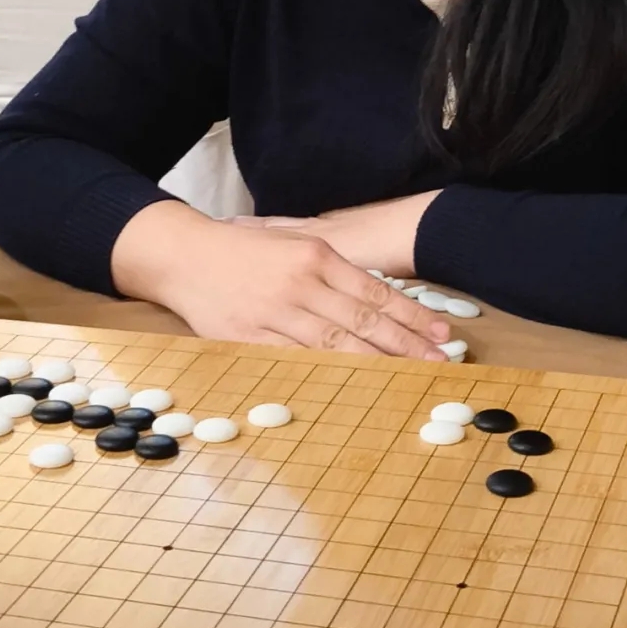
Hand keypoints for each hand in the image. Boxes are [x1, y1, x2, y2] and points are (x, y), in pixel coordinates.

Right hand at [111, 200, 449, 358]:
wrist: (185, 254)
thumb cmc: (245, 249)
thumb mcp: (294, 243)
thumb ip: (333, 271)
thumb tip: (379, 299)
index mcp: (315, 257)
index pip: (375, 292)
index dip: (411, 315)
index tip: (440, 334)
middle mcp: (300, 285)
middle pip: (363, 321)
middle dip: (406, 344)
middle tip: (438, 361)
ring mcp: (274, 314)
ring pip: (334, 345)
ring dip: (376, 363)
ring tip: (407, 376)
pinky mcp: (250, 339)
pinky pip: (296, 360)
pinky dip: (327, 373)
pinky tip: (352, 384)